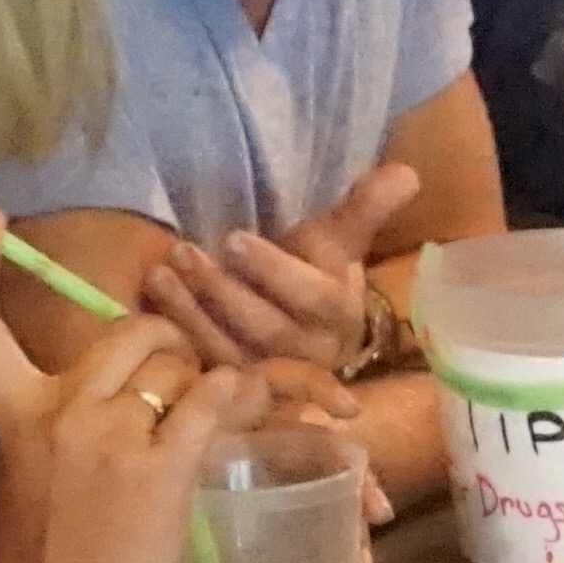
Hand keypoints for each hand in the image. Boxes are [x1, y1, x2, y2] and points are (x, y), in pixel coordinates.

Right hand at [0, 219, 269, 562]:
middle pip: (128, 333)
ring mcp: (109, 435)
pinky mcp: (161, 466)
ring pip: (178, 364)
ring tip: (229, 412)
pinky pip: (216, 399)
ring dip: (210, 382)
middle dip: (169, 344)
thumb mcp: (26, 477)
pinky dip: (241, 399)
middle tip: (191, 377)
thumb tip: (104, 398)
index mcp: (9, 411)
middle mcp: (57, 407)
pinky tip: (249, 414)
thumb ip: (56, 427)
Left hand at [142, 166, 418, 371]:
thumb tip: (408, 172)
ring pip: (229, 350)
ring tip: (162, 271)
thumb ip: (366, 208)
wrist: (305, 330)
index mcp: (340, 317)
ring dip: (191, 310)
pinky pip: (203, 364)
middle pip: (265, 329)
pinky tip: (155, 294)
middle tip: (184, 251)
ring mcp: (269, 378)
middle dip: (222, 291)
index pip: (311, 298)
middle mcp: (309, 355)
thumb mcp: (338, 241)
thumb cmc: (316, 275)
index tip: (233, 238)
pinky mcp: (233, 390)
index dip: (272, 271)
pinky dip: (176, 328)